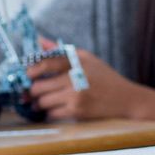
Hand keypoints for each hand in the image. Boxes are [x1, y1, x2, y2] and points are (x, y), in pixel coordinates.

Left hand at [26, 49, 154, 121]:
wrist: (126, 99)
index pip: (46, 63)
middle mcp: (76, 78)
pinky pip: (51, 114)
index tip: (28, 74)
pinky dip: (51, 113)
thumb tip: (38, 40)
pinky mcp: (77, 111)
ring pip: (42, 102)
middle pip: (38, 87)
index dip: (31, 70)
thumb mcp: (87, 59)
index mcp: (78, 62)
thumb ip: (61, 51)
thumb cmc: (105, 77)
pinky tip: (58, 108)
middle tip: (35, 91)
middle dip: (33, 91)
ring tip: (46, 101)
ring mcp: (76, 96)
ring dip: (40, 103)